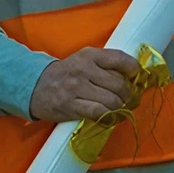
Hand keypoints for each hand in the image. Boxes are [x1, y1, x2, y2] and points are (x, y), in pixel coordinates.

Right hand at [27, 47, 142, 122]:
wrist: (36, 86)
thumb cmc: (66, 74)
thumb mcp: (84, 60)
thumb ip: (106, 65)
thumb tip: (133, 77)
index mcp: (89, 55)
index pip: (120, 59)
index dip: (134, 70)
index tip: (137, 78)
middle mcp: (83, 69)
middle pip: (119, 84)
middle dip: (128, 95)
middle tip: (128, 99)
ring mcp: (76, 88)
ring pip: (112, 101)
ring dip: (120, 108)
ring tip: (118, 109)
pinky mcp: (71, 106)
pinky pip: (99, 113)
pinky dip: (109, 118)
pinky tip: (109, 117)